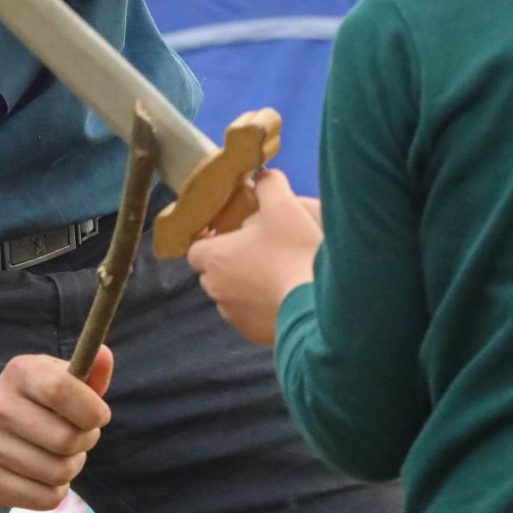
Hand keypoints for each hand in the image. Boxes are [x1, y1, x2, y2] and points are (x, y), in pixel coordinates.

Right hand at [0, 346, 113, 509]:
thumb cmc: (34, 399)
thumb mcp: (58, 377)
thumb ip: (89, 371)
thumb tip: (105, 356)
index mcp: (18, 373)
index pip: (59, 390)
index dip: (91, 409)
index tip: (99, 416)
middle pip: (65, 439)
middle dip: (85, 441)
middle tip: (81, 436)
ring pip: (59, 473)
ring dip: (72, 466)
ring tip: (62, 454)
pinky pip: (46, 499)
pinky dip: (56, 490)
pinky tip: (45, 474)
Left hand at [187, 170, 322, 346]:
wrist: (318, 308)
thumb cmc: (294, 253)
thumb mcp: (284, 206)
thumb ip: (269, 185)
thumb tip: (264, 176)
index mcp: (216, 258)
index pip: (195, 250)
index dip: (210, 240)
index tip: (228, 233)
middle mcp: (217, 290)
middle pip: (213, 272)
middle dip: (230, 262)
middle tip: (259, 249)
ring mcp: (235, 317)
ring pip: (232, 296)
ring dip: (246, 286)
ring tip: (277, 273)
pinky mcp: (254, 335)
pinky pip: (251, 317)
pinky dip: (262, 307)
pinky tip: (286, 295)